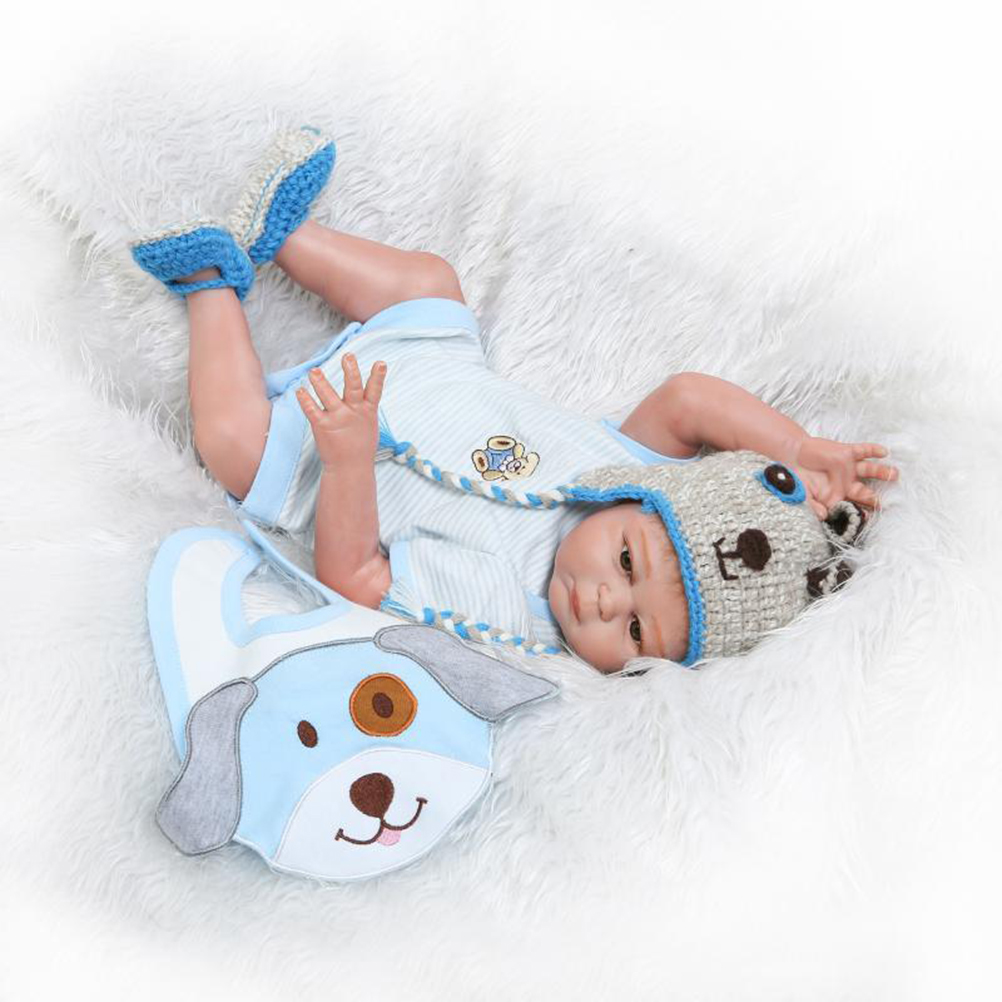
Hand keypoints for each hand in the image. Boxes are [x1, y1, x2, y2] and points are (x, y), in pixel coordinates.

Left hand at [295, 353, 386, 470]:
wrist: (350, 469)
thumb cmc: (360, 446)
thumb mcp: (369, 425)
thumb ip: (365, 408)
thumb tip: (365, 393)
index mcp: (367, 411)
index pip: (375, 390)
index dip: (378, 376)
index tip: (380, 363)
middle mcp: (353, 412)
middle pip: (353, 388)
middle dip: (351, 371)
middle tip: (347, 357)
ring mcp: (338, 419)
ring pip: (329, 395)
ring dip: (321, 382)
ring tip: (314, 371)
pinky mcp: (322, 426)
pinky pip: (312, 410)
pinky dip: (305, 399)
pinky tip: (300, 390)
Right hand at [790, 436, 898, 519]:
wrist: (793, 456)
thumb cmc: (797, 479)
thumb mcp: (802, 496)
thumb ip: (812, 506)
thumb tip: (823, 516)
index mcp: (837, 497)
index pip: (853, 508)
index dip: (861, 513)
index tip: (868, 518)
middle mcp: (847, 484)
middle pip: (866, 492)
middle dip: (876, 498)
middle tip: (886, 502)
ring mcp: (849, 469)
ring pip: (870, 471)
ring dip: (883, 472)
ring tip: (894, 474)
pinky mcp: (847, 453)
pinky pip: (864, 451)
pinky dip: (874, 451)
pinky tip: (884, 452)